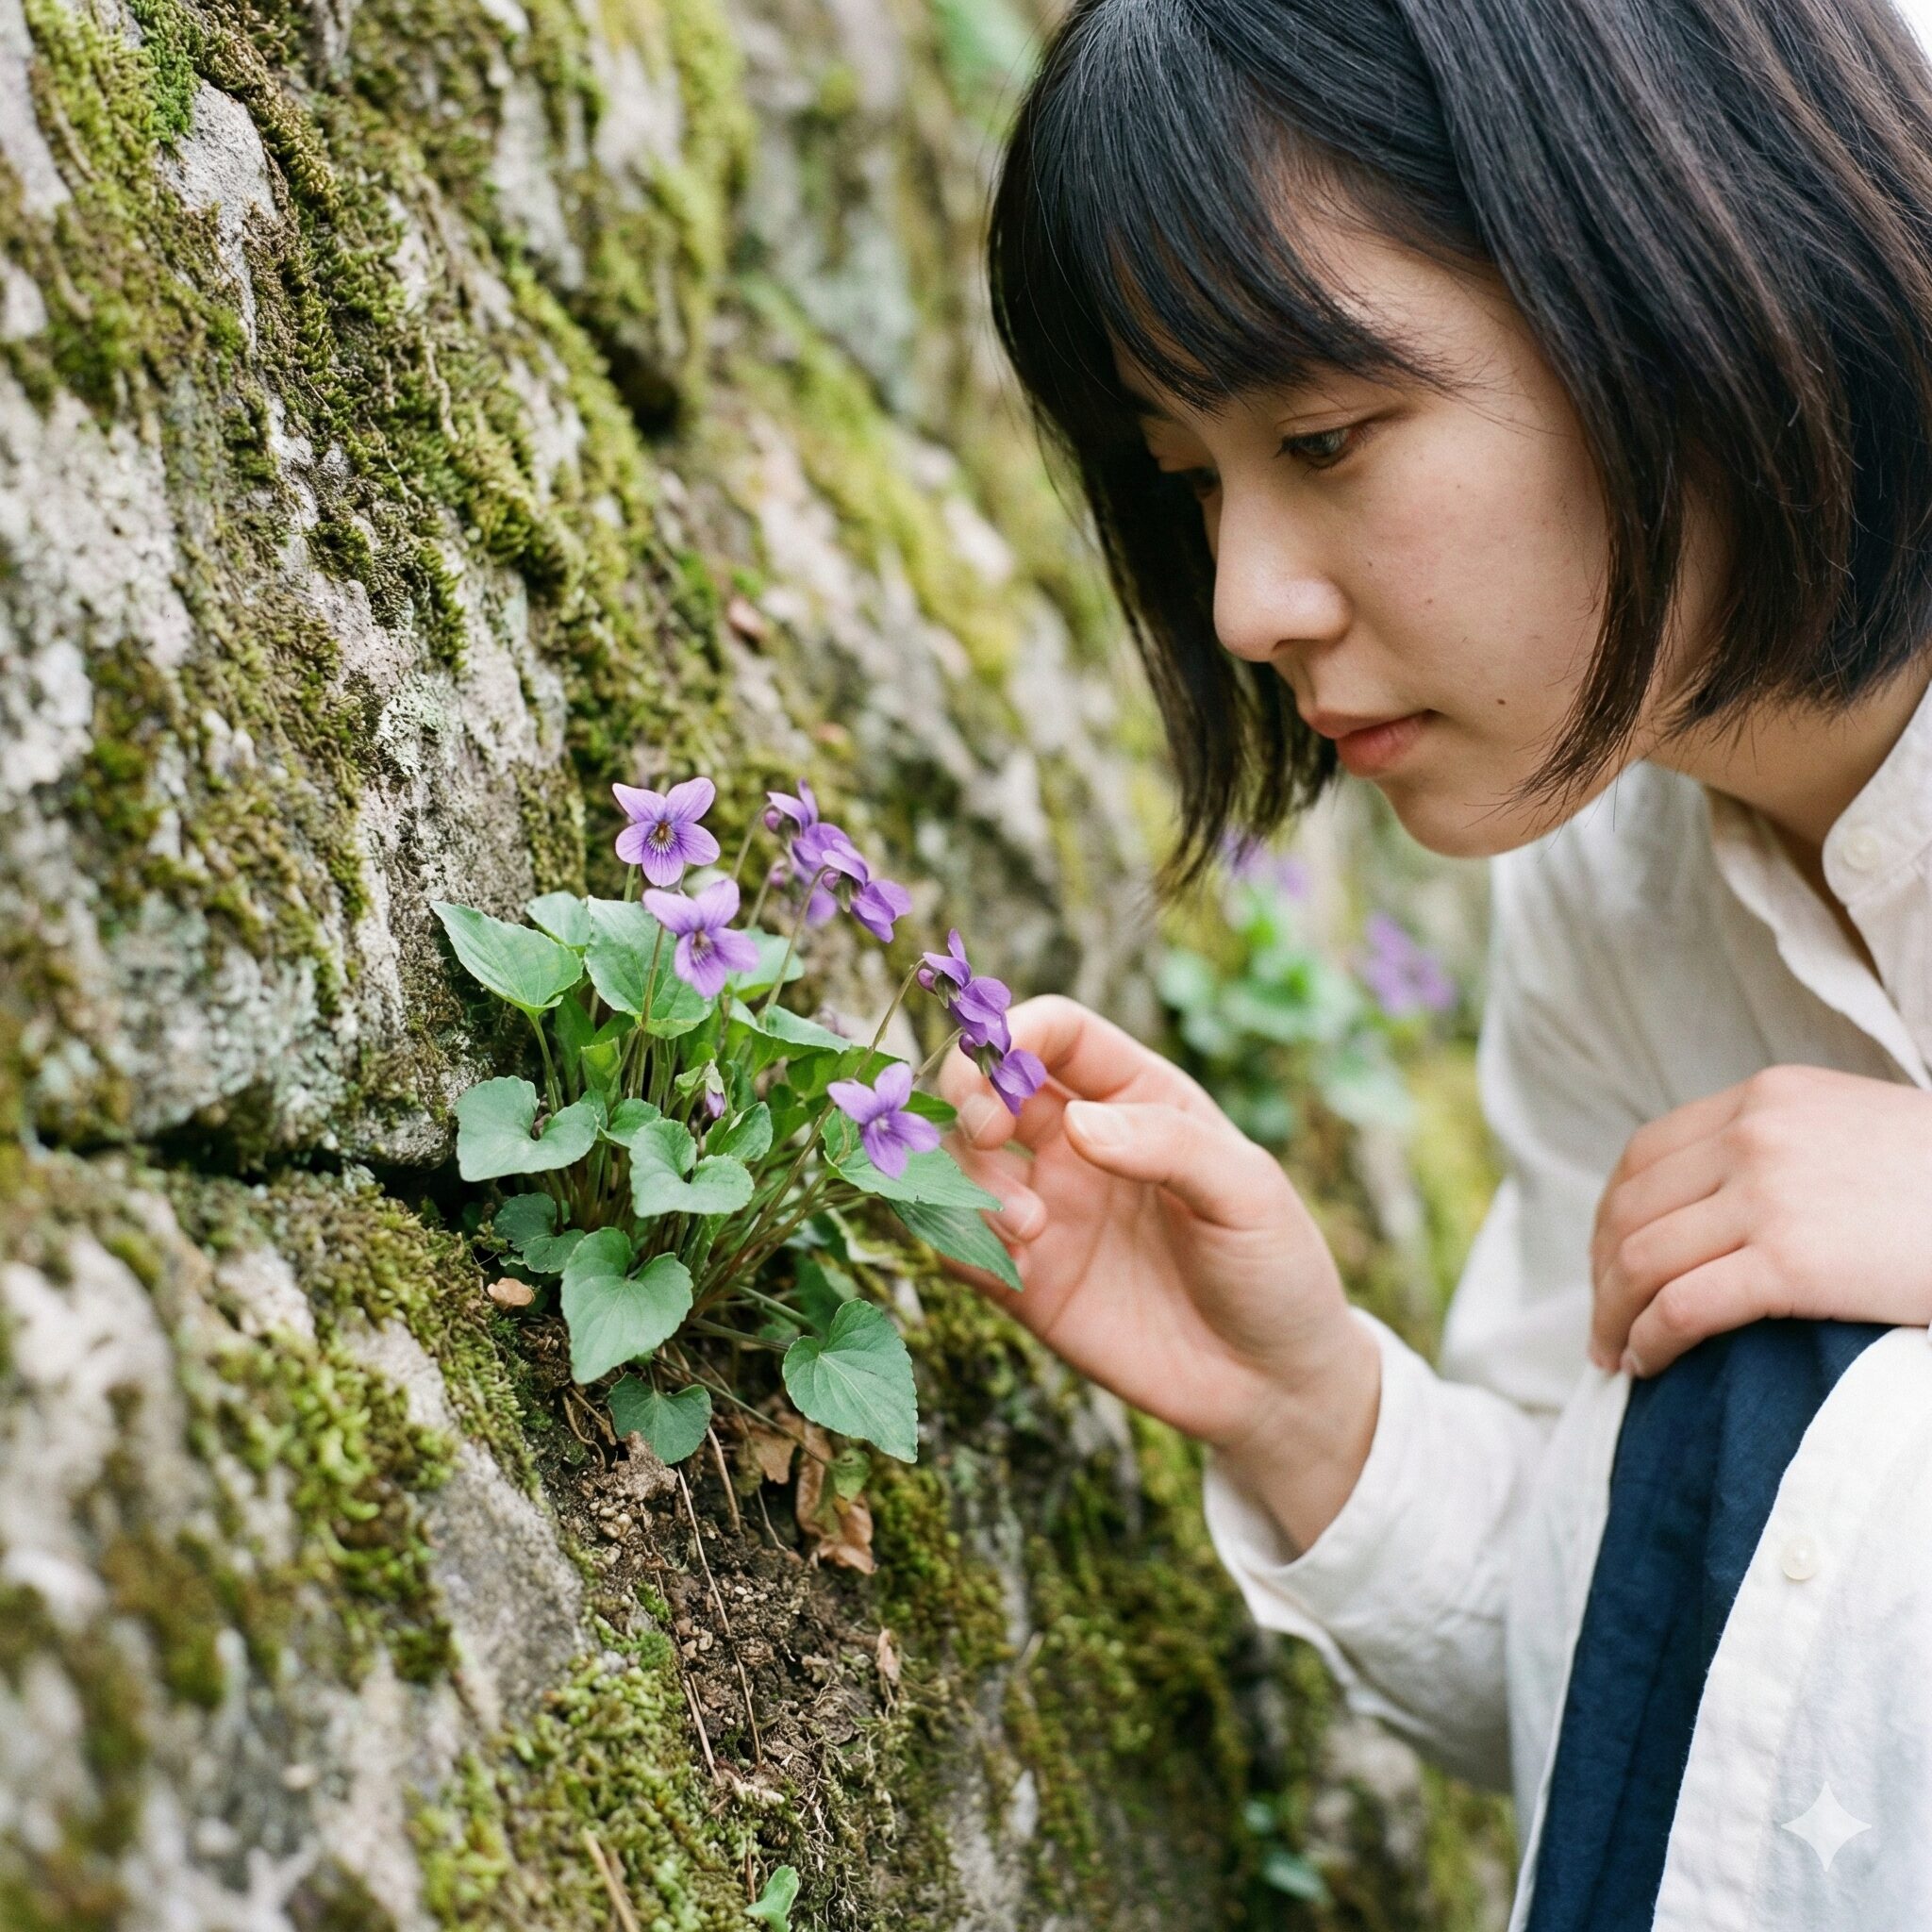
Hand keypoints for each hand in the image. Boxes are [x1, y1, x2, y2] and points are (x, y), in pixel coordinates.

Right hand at [937, 997, 1379, 1552]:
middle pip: (988, 1085)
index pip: (1059, 1033)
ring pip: (961, 1162)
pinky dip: (959, 1241)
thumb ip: (1170, 1147)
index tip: (1001, 1059)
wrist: (1273, 1385)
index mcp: (1138, 1098)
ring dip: (969, 1179)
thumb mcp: (1248, 1194)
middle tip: (989, 1133)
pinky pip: (959, 1244)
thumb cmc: (1276, 1269)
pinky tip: (1017, 1264)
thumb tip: (1077, 1121)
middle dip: (969, 1095)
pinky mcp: (1026, 1281)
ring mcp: (1048, 1209)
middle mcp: (1079, 1144)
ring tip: (1029, 1226)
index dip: (1018, 1031)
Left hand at [1589, 1065, 1931, 1376]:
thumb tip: (1712, 1197)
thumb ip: (1782, 1143)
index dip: (1609, 1218)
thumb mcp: (1855, 1127)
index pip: (1644, 1156)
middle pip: (1629, 1210)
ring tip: (1616, 1355)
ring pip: (1640, 1259)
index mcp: (1765, 1098)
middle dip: (1601, 1274)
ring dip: (1614, 1315)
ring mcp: (1769, 1196)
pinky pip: (1682, 1306)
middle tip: (1602, 1324)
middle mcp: (1754, 1136)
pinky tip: (1649, 1365)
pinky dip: (1650, 1340)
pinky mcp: (1792, 1262)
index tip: (1606, 1263)